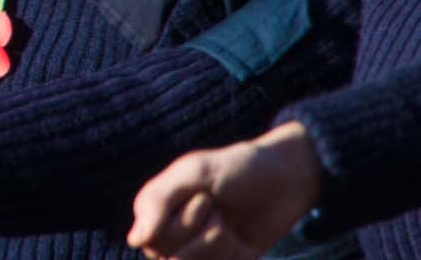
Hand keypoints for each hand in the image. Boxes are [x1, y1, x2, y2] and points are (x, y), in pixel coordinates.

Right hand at [127, 121, 324, 259]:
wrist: (285, 181)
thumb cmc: (237, 168)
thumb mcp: (194, 172)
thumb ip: (158, 202)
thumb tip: (134, 241)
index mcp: (155, 208)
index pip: (151, 238)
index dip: (180, 222)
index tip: (204, 196)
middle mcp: (169, 232)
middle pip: (169, 255)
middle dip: (201, 229)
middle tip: (218, 206)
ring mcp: (196, 250)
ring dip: (218, 243)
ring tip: (228, 222)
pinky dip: (230, 256)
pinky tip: (238, 240)